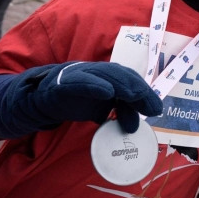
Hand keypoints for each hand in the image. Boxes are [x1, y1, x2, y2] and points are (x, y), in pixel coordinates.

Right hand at [22, 61, 162, 132]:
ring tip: (134, 95)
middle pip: (122, 75)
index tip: (157, 109)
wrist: (42, 99)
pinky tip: (107, 92)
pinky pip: (80, 82)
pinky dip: (95, 85)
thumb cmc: (76, 100)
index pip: (130, 79)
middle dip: (138, 90)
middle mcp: (97, 71)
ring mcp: (80, 74)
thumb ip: (117, 113)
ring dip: (122, 83)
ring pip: (105, 74)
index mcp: (107, 76)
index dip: (145, 92)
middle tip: (151, 108)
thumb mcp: (100, 109)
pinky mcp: (64, 83)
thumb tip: (134, 126)